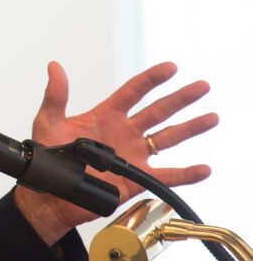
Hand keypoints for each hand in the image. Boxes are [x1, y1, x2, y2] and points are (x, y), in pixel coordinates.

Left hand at [14, 61, 218, 243]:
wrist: (51, 193)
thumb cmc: (48, 157)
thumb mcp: (48, 121)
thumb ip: (56, 95)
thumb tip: (54, 67)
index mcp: (106, 116)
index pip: (133, 92)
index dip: (151, 79)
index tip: (170, 67)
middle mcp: (124, 133)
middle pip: (158, 111)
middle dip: (181, 98)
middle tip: (202, 86)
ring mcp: (133, 155)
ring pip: (168, 138)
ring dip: (190, 128)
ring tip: (211, 117)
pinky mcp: (137, 179)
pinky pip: (166, 176)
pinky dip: (186, 174)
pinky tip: (203, 169)